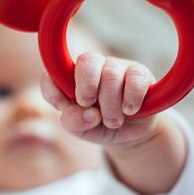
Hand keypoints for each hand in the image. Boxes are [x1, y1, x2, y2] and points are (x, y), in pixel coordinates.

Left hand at [41, 52, 156, 146]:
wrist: (130, 133)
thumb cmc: (99, 125)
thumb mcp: (82, 130)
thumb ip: (74, 122)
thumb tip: (89, 113)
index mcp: (70, 78)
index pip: (53, 74)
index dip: (55, 90)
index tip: (63, 108)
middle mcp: (93, 67)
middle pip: (87, 60)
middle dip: (86, 87)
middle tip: (89, 106)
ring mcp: (117, 67)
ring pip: (111, 75)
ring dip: (111, 104)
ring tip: (113, 121)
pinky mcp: (140, 73)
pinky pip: (135, 78)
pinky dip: (131, 99)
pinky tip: (130, 110)